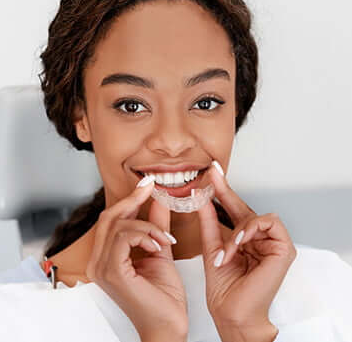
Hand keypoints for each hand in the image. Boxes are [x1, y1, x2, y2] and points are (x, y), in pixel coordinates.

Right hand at [85, 177, 187, 339]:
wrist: (168, 327)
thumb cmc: (163, 296)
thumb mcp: (160, 251)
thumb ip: (156, 226)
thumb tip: (158, 201)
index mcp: (106, 257)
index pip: (111, 220)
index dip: (129, 199)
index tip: (147, 184)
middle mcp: (97, 262)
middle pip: (109, 217)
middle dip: (132, 200)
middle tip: (151, 188)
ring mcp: (101, 267)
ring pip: (118, 225)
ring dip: (146, 224)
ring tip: (164, 238)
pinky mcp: (111, 272)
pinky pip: (124, 237)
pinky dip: (145, 234)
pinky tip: (159, 245)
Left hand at [196, 162, 296, 337]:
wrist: (231, 313)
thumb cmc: (224, 286)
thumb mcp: (212, 247)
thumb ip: (209, 222)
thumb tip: (201, 198)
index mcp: (243, 238)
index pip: (232, 209)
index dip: (222, 190)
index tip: (211, 173)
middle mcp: (258, 238)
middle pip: (243, 207)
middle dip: (226, 190)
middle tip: (212, 174)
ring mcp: (272, 242)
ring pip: (255, 216)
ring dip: (238, 229)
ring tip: (228, 248)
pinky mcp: (284, 248)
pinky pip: (268, 223)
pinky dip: (251, 230)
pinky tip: (240, 241)